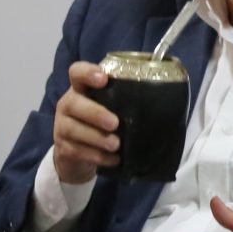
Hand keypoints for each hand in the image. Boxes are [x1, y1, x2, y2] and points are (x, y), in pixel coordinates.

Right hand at [51, 61, 118, 185]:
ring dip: (97, 138)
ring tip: (116, 145)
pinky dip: (97, 156)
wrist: (78, 155)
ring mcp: (61, 127)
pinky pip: (77, 151)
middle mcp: (68, 104)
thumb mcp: (113, 107)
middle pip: (74, 103)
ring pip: (73, 129)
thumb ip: (129, 95)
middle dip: (95, 113)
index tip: (104, 78)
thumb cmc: (102, 123)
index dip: (87, 72)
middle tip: (115, 123)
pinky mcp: (62, 148)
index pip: (76, 72)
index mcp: (81, 89)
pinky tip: (113, 159)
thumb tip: (171, 79)